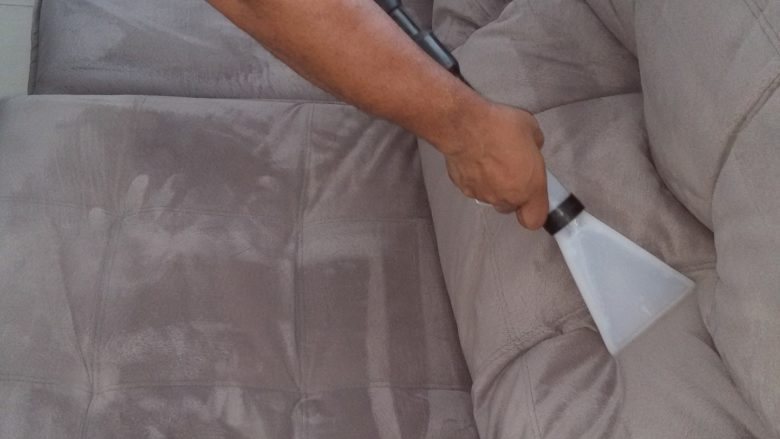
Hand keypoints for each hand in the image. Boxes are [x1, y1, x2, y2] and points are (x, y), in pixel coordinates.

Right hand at [442, 102, 548, 228]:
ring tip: (490, 162)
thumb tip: (530, 146)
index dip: (534, 211)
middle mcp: (507, 197)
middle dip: (512, 193)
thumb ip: (534, 146)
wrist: (465, 127)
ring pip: (491, 198)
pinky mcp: (465, 189)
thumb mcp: (531, 129)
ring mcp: (484, 195)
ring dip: (493, 186)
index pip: (535, 219)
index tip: (534, 199)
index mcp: (530, 186)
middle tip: (511, 171)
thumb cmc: (499, 128)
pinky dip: (475, 179)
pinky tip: (475, 161)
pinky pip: (474, 188)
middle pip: (511, 207)